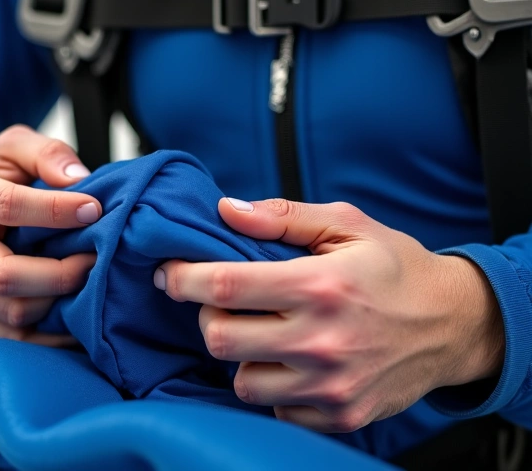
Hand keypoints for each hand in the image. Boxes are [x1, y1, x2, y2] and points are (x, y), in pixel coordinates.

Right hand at [0, 125, 100, 343]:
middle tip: (96, 259)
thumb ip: (47, 154)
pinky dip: (49, 335)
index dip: (56, 211)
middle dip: (61, 273)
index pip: (8, 206)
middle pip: (4, 275)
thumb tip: (79, 181)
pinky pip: (10, 338)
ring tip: (90, 284)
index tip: (95, 210)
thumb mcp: (14, 145)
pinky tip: (77, 317)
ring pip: (10, 312)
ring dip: (58, 304)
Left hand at [155, 198, 504, 431]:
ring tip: (263, 335)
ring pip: (242, 381)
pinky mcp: (340, 415)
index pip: (224, 286)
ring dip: (241, 356)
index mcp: (319, 285)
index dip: (183, 279)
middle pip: (219, 339)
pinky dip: (274, 387)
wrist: (454, 324)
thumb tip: (225, 210)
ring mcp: (331, 385)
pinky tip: (292, 363)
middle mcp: (322, 340)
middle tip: (224, 303)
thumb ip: (282, 215)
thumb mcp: (347, 224)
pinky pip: (277, 410)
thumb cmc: (395, 268)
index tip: (170, 275)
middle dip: (208, 317)